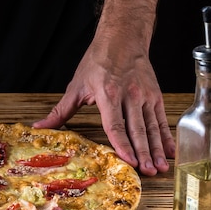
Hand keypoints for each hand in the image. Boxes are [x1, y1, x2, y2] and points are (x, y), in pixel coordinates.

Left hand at [33, 39, 175, 175]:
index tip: (129, 161)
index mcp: (108, 94)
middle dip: (144, 153)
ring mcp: (145, 96)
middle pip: (137, 130)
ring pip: (152, 127)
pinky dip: (167, 137)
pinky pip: (162, 119)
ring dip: (157, 149)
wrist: (123, 38)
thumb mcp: (76, 86)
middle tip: (149, 171)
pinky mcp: (156, 96)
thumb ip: (60, 111)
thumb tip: (40, 127)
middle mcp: (130, 96)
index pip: (115, 125)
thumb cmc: (98, 61)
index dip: (122, 144)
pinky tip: (171, 152)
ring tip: (160, 167)